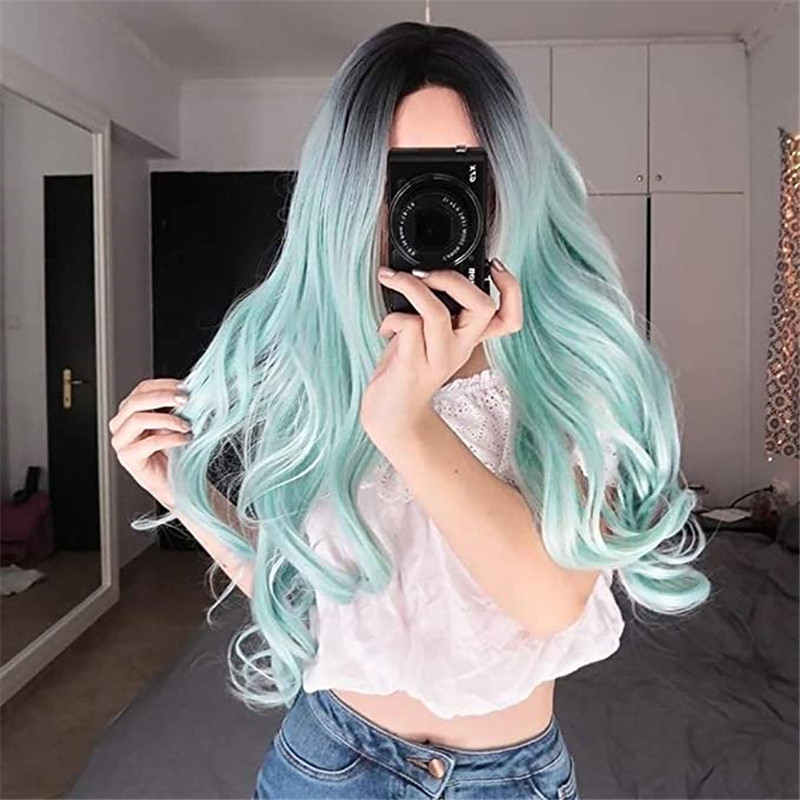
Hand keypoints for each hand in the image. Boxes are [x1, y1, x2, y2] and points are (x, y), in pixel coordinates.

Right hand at [108, 377, 192, 510]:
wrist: (178, 482)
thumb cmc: (176, 452)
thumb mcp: (176, 423)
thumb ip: (176, 407)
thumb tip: (188, 389)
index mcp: (131, 412)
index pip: (141, 389)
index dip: (163, 385)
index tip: (184, 387)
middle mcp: (121, 425)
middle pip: (135, 401)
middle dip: (163, 397)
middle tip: (185, 400)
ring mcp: (121, 442)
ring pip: (138, 419)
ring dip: (167, 419)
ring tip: (186, 425)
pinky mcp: (128, 458)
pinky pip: (148, 442)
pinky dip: (170, 438)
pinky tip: (184, 439)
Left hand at [360, 259, 522, 446]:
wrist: (392, 416)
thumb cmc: (406, 369)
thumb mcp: (428, 338)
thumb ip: (433, 312)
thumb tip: (420, 274)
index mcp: (468, 340)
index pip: (508, 318)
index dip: (511, 289)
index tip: (494, 265)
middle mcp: (460, 349)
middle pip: (482, 307)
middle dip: (452, 278)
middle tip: (424, 274)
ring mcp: (438, 358)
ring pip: (436, 312)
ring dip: (412, 288)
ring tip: (393, 280)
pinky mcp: (413, 366)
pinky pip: (408, 326)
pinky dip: (392, 318)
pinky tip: (385, 329)